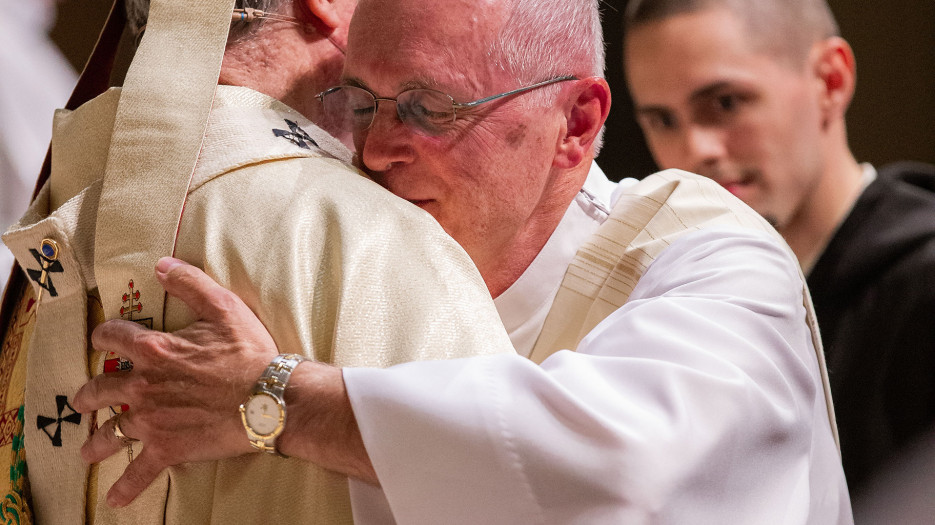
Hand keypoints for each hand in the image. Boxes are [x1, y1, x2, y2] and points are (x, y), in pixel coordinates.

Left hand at [72, 257, 278, 506]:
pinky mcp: (168, 448)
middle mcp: (144, 385)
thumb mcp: (224, 307)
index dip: (105, 337)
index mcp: (154, 350)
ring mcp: (152, 420)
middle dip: (89, 394)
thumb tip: (161, 265)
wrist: (271, 398)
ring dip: (97, 440)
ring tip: (89, 448)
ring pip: (111, 431)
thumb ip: (190, 283)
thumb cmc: (250, 353)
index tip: (103, 341)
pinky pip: (140, 471)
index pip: (113, 338)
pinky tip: (115, 497)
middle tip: (85, 399)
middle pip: (101, 388)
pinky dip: (126, 487)